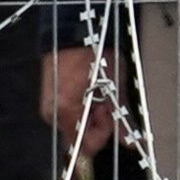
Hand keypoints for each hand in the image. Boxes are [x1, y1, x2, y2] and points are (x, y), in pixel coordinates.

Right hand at [39, 44, 115, 158]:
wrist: (73, 34)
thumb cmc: (93, 55)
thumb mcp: (114, 86)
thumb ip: (119, 117)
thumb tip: (130, 142)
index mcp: (66, 111)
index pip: (85, 144)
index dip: (103, 133)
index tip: (109, 113)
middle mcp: (52, 113)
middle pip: (80, 136)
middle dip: (97, 124)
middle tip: (105, 101)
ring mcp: (48, 107)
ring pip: (76, 125)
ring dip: (90, 115)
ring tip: (96, 93)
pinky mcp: (49, 100)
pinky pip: (69, 115)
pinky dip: (82, 108)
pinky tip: (87, 92)